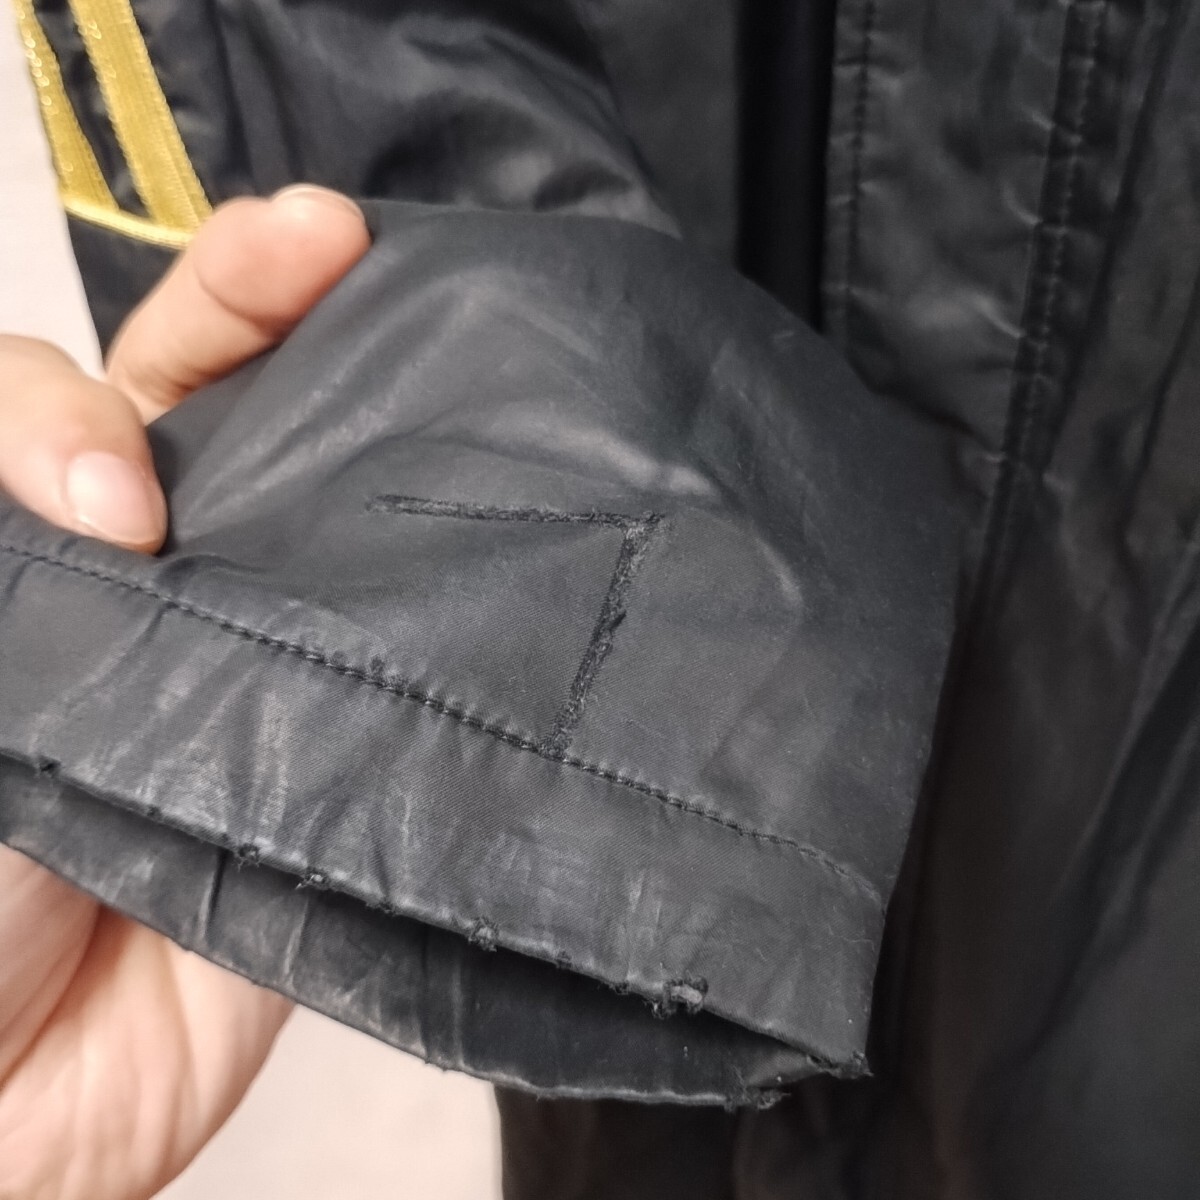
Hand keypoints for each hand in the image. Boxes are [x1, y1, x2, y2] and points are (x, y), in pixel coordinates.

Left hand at [0, 187, 369, 1199]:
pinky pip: (383, 631)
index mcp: (35, 553)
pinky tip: (460, 495)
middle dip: (256, 299)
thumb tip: (120, 484)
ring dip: (358, 402)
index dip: (91, 409)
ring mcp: (251, 646)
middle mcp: (147, 578)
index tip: (112, 496)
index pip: (69, 405)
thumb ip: (8, 556)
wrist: (11, 1103)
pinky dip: (417, 565)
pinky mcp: (332, 729)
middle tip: (324, 237)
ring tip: (402, 304)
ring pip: (314, 494)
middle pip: (206, 402)